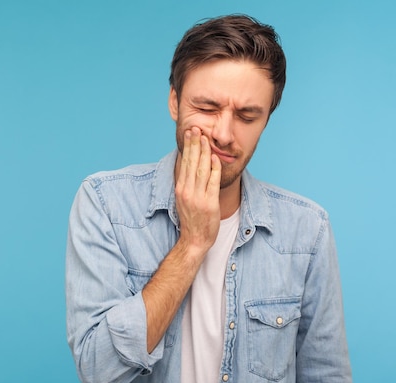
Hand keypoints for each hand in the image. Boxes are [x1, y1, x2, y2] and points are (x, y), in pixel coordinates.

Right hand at [175, 127, 221, 256]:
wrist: (194, 240)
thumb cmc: (191, 219)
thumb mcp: (184, 199)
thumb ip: (187, 183)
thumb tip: (190, 166)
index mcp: (180, 189)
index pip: (184, 163)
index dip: (188, 147)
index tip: (190, 133)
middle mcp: (187, 191)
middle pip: (191, 163)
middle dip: (194, 144)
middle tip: (197, 129)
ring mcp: (198, 197)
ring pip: (202, 170)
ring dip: (204, 152)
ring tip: (206, 138)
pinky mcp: (209, 203)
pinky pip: (212, 182)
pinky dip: (214, 169)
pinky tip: (215, 158)